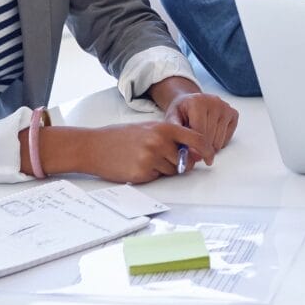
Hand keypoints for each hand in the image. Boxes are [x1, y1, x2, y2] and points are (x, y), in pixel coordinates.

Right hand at [77, 121, 214, 183]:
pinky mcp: (142, 173)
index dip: (206, 149)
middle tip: (161, 157)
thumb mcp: (148, 128)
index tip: (210, 157)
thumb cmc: (121, 136)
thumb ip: (170, 137)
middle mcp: (159, 142)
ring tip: (144, 158)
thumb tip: (192, 151)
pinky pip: (157, 177)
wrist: (95, 146)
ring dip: (164, 169)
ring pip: (172, 171)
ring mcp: (150, 158)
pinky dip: (151, 174)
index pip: (195, 138)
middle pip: (185, 160)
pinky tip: (136, 165)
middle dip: (179, 162)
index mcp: (163, 127)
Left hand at [163, 91, 238, 155]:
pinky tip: (210, 136)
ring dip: (209, 147)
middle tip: (194, 149)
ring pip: (219, 141)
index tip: (191, 156)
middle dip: (201, 148)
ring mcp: (225, 107)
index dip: (194, 147)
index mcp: (197, 101)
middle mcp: (214, 102)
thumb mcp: (171, 120)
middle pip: (210, 138)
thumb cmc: (181, 112)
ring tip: (200, 140)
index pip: (199, 132)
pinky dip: (219, 143)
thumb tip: (192, 154)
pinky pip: (227, 139)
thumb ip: (178, 135)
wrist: (190, 101)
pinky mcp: (233, 114)